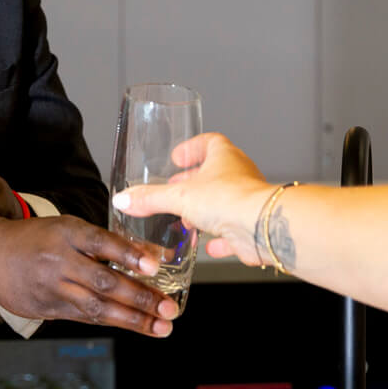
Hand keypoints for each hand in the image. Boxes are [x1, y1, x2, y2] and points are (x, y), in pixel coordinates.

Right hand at [0, 215, 178, 336]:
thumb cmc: (37, 239)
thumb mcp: (68, 228)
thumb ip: (105, 242)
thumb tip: (152, 255)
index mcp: (66, 233)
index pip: (101, 243)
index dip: (129, 254)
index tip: (154, 266)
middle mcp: (59, 261)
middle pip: (104, 282)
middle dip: (140, 297)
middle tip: (169, 308)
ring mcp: (52, 288)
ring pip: (97, 307)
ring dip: (133, 319)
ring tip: (161, 326)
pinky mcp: (48, 309)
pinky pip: (85, 317)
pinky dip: (113, 321)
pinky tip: (137, 326)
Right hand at [111, 133, 275, 266]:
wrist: (262, 227)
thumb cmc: (230, 199)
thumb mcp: (178, 197)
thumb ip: (150, 199)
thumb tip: (126, 198)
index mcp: (224, 157)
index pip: (209, 142)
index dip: (192, 147)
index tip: (178, 157)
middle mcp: (239, 176)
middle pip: (215, 174)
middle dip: (193, 184)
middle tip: (176, 191)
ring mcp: (247, 202)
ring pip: (224, 203)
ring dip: (205, 212)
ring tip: (187, 221)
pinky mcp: (251, 227)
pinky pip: (234, 231)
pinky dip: (220, 238)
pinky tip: (208, 246)